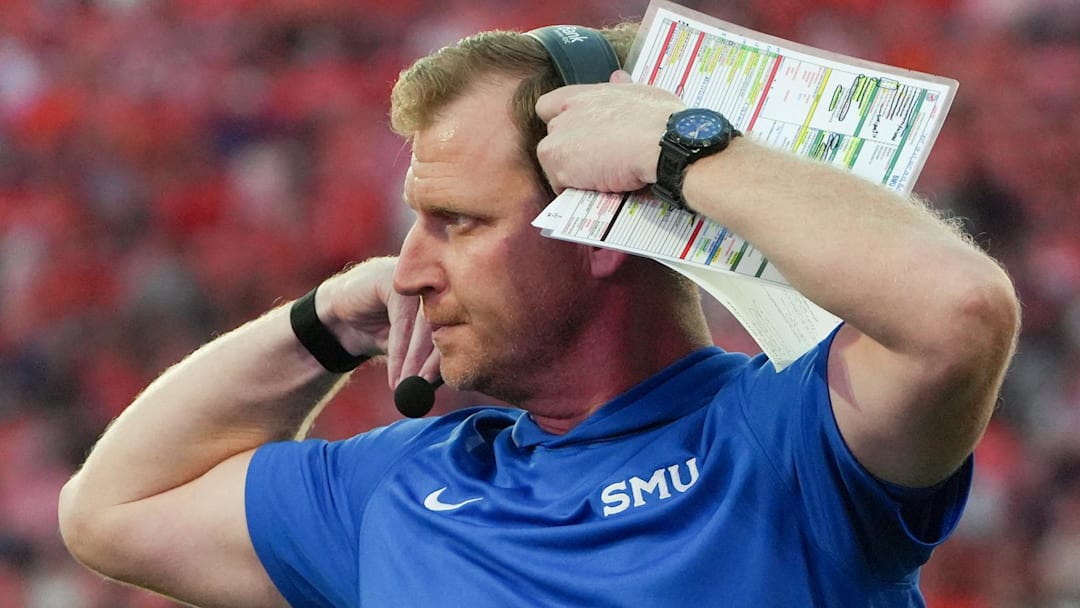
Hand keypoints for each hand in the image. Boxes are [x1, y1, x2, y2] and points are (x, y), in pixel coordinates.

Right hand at [317, 257, 440, 388]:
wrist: (340, 321)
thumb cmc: (381, 334)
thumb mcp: (410, 350)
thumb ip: (429, 360)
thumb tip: (448, 381)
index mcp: (447, 299)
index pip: (459, 331)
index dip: (451, 361)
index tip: (444, 385)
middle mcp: (436, 286)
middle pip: (445, 327)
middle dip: (433, 362)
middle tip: (424, 387)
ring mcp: (416, 281)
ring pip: (423, 325)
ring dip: (415, 360)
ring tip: (408, 385)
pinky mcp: (394, 281)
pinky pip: (402, 321)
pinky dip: (399, 352)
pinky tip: (395, 374)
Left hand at [535, 70, 683, 193]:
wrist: (662, 143)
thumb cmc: (660, 120)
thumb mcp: (641, 93)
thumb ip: (622, 88)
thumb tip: (618, 78)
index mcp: (585, 94)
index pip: (549, 105)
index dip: (561, 122)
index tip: (578, 134)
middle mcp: (566, 112)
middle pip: (553, 135)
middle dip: (570, 149)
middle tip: (594, 161)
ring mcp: (558, 137)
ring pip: (553, 160)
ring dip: (570, 171)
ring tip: (598, 178)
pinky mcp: (558, 162)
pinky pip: (558, 183)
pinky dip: (573, 190)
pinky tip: (595, 189)